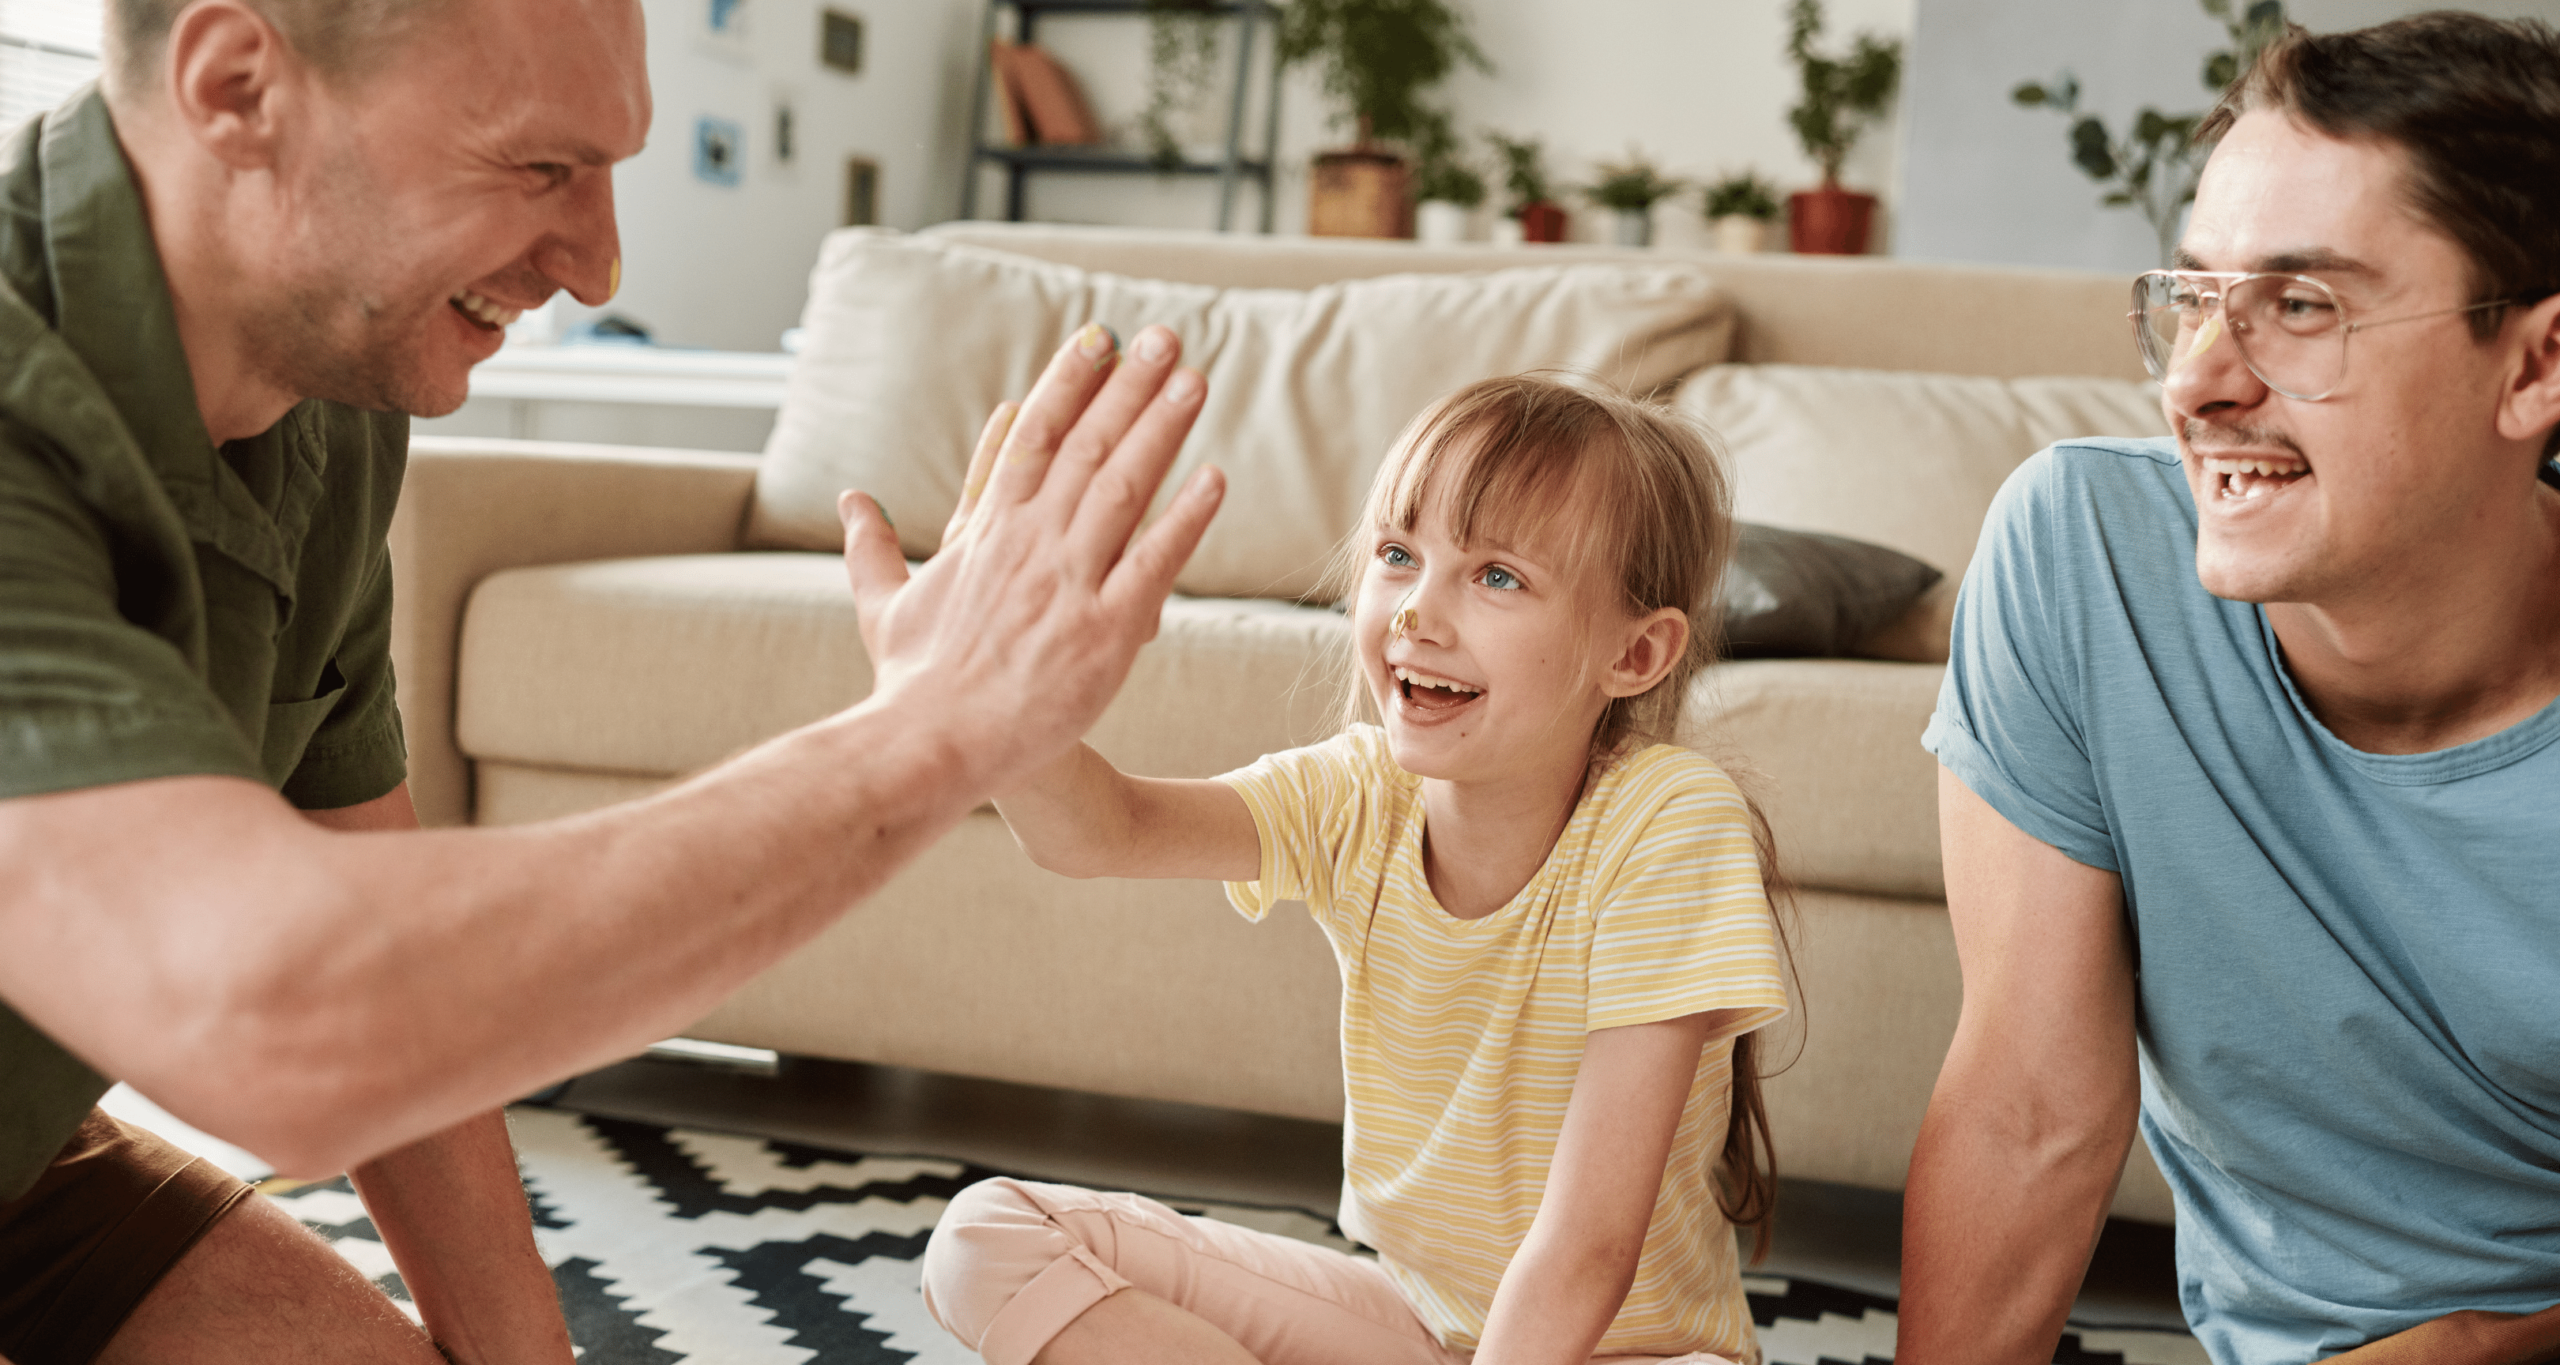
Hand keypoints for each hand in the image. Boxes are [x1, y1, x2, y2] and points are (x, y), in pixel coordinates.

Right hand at [840, 323, 1221, 795]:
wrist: (934, 745)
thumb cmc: (911, 683)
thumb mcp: (882, 603)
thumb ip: (872, 546)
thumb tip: (853, 500)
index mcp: (986, 531)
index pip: (1034, 438)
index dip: (1070, 383)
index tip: (1101, 338)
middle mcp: (1029, 543)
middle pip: (1088, 446)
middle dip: (1128, 387)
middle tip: (1166, 338)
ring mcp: (1069, 583)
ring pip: (1125, 489)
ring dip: (1162, 430)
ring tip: (1195, 381)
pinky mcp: (1105, 631)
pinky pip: (1154, 564)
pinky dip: (1186, 520)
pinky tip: (1216, 479)